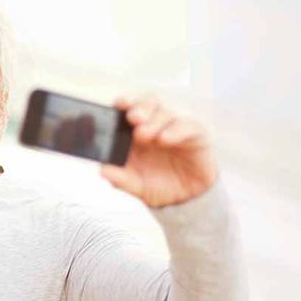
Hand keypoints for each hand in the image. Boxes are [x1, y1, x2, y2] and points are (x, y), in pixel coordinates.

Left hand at [101, 96, 216, 207]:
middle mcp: (156, 123)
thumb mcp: (138, 187)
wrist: (189, 198)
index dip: (125, 102)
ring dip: (154, 121)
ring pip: (166, 111)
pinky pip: (188, 125)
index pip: (130, 107)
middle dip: (139, 106)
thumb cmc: (160, 185)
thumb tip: (103, 170)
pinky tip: (164, 139)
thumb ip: (121, 179)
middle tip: (132, 118)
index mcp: (137, 130)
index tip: (118, 104)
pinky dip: (176, 130)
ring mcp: (176, 126)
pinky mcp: (197, 133)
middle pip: (148, 102)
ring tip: (143, 134)